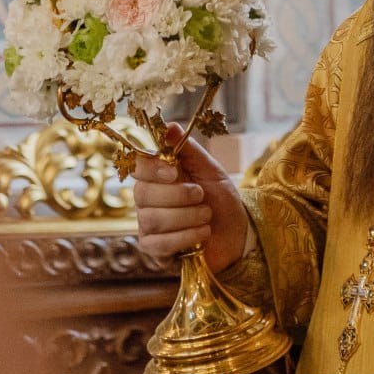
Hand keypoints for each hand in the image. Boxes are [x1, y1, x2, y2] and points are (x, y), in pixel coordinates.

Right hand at [133, 127, 249, 272]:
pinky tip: (202, 233)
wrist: (236, 230)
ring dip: (186, 217)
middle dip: (178, 195)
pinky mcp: (153, 248)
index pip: (138, 166)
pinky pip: (157, 243)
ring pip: (151, 219)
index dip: (152, 169)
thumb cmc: (220, 197)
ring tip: (206, 215)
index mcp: (158, 174)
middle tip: (201, 196)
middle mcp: (147, 198)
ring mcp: (147, 224)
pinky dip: (184, 237)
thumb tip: (169, 126)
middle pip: (142, 194)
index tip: (174, 171)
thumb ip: (188, 149)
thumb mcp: (209, 168)